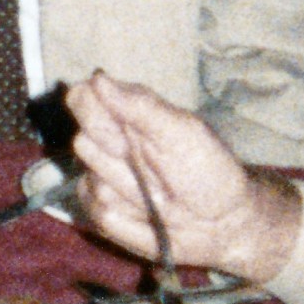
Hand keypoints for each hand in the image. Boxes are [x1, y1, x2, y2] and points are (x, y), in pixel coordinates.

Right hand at [67, 71, 300, 284]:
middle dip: (118, 161)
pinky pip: (98, 216)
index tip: (126, 137)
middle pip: (81, 142)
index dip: (93, 116)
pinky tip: (152, 217)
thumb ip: (140, 107)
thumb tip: (98, 80)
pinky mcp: (103, 213)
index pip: (80, 98)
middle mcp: (107, 142)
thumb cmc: (208, 169)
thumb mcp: (183, 133)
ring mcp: (101, 179)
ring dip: (130, 194)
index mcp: (124, 112)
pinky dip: (128, 222)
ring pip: (91, 184)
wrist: (223, 223)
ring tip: (161, 196)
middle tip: (156, 171)